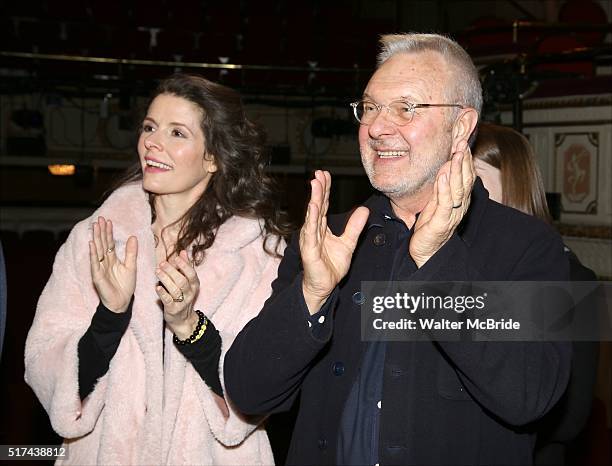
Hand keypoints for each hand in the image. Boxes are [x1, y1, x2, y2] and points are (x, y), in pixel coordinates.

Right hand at [89, 216, 137, 312]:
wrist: (122, 302)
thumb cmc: (126, 286)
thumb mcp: (131, 266)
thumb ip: (131, 252)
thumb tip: (133, 237)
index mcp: (112, 260)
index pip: (109, 243)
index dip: (109, 232)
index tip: (108, 221)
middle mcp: (105, 262)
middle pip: (102, 243)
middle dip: (101, 231)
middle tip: (100, 219)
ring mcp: (100, 268)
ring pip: (98, 250)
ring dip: (96, 238)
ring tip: (96, 226)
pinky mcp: (97, 275)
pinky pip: (95, 262)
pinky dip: (93, 253)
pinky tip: (92, 243)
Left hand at [156, 250, 199, 339]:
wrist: (183, 319)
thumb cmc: (183, 296)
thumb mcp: (187, 282)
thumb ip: (185, 267)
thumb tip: (183, 251)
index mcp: (194, 284)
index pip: (192, 274)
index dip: (184, 265)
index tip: (176, 258)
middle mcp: (190, 293)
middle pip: (182, 281)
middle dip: (172, 271)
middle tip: (162, 263)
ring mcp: (183, 302)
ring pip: (175, 290)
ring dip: (166, 279)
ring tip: (157, 271)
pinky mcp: (174, 309)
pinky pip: (168, 301)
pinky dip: (163, 293)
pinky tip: (157, 287)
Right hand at [300, 170, 368, 313]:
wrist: (323, 286)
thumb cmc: (331, 266)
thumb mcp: (348, 243)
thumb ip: (355, 227)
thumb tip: (364, 210)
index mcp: (322, 228)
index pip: (324, 204)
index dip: (325, 189)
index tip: (325, 174)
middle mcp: (314, 230)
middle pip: (317, 205)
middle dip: (318, 189)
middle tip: (319, 173)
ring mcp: (310, 239)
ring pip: (312, 215)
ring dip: (314, 198)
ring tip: (315, 184)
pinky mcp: (309, 249)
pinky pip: (311, 231)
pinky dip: (312, 218)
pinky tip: (313, 206)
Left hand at [409, 140, 474, 267]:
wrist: (426, 252)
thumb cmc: (431, 227)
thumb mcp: (436, 201)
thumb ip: (442, 185)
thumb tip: (446, 165)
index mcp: (459, 200)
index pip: (466, 176)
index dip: (465, 159)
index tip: (463, 141)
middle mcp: (460, 206)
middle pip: (465, 179)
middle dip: (464, 160)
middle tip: (463, 141)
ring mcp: (452, 214)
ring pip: (458, 189)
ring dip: (457, 170)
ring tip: (456, 154)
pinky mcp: (442, 222)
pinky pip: (445, 203)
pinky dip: (444, 189)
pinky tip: (443, 176)